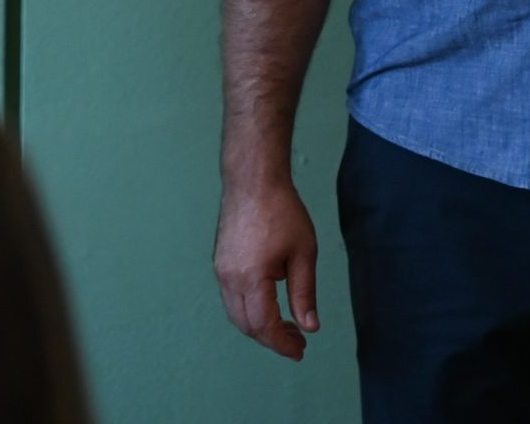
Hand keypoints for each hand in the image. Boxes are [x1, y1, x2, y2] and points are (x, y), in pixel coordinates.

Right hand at [214, 178, 321, 358]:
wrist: (252, 179)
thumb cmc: (281, 210)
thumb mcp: (304, 253)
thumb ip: (305, 294)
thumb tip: (310, 327)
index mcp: (251, 278)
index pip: (264, 326)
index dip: (283, 344)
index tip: (300, 351)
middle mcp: (229, 278)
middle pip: (247, 325)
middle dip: (271, 339)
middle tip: (298, 341)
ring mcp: (220, 269)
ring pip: (236, 313)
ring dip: (259, 326)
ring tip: (287, 325)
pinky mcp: (219, 261)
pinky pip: (231, 297)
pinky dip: (249, 310)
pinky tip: (270, 303)